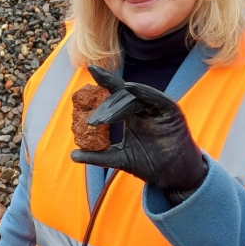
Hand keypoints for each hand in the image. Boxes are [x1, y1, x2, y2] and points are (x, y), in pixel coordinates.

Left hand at [70, 66, 207, 199]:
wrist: (172, 176)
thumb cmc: (148, 163)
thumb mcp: (119, 158)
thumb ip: (97, 156)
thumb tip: (72, 155)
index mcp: (130, 115)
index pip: (115, 95)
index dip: (103, 82)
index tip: (90, 69)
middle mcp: (143, 108)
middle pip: (123, 94)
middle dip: (107, 92)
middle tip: (91, 106)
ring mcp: (157, 108)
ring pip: (137, 96)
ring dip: (121, 97)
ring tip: (107, 101)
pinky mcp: (171, 112)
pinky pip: (157, 99)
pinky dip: (145, 92)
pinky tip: (131, 88)